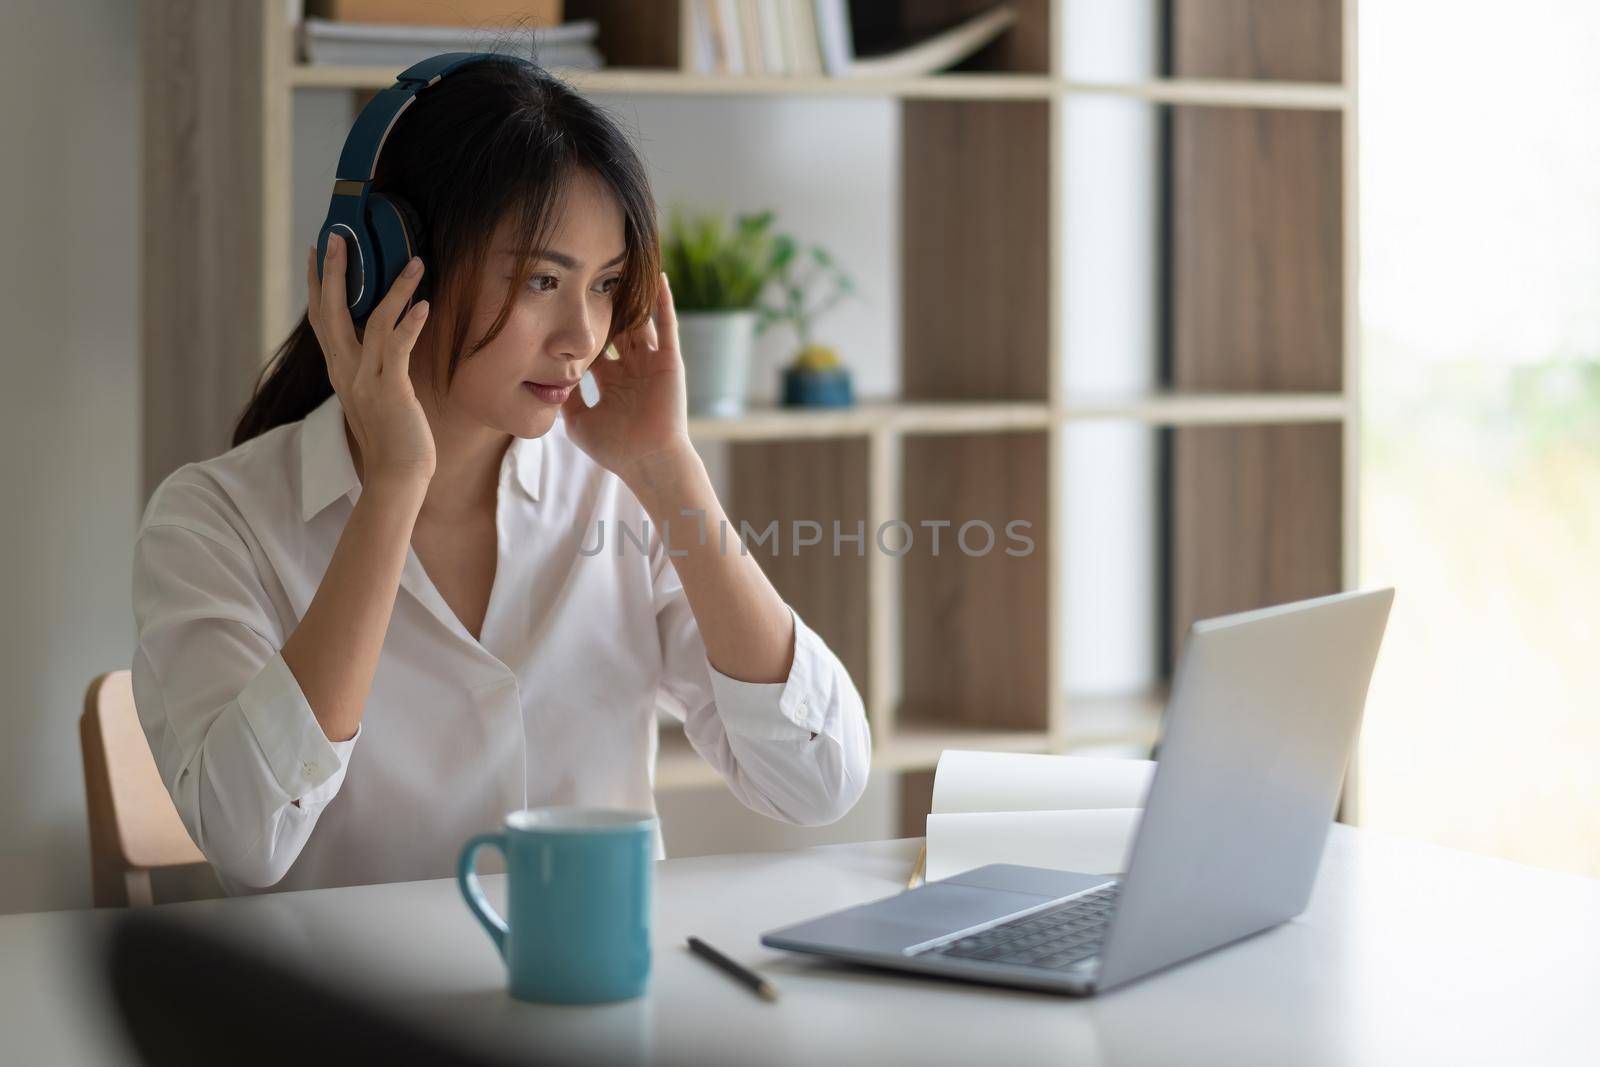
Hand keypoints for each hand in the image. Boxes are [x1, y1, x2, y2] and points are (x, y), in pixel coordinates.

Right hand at [307, 234, 435, 487]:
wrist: (396, 476)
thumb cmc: (394, 439)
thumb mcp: (376, 396)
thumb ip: (374, 368)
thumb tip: (386, 343)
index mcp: (340, 371)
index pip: (322, 319)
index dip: (319, 284)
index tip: (318, 252)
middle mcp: (346, 371)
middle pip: (333, 311)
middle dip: (336, 271)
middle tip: (339, 235)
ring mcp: (365, 380)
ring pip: (373, 321)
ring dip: (394, 287)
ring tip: (415, 261)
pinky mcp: (390, 389)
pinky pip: (397, 347)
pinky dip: (410, 323)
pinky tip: (424, 304)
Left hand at [560, 272, 695, 487]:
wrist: (647, 460)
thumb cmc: (615, 448)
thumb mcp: (578, 422)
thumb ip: (564, 398)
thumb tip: (543, 378)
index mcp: (612, 381)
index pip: (594, 346)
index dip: (581, 328)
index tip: (562, 304)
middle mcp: (632, 368)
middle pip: (616, 328)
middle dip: (605, 306)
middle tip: (589, 275)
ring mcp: (651, 363)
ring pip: (640, 322)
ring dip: (632, 298)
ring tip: (622, 266)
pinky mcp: (669, 361)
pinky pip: (667, 326)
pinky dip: (664, 302)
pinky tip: (659, 276)